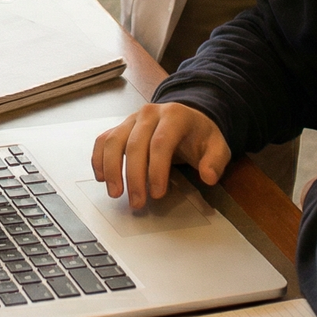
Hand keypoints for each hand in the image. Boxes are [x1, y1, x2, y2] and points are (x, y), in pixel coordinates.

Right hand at [91, 103, 231, 209]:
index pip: (161, 142)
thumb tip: (208, 176)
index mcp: (175, 116)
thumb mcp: (217, 146)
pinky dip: (99, 158)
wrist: (188, 117)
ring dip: (111, 168)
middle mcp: (150, 113)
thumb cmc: (200, 135)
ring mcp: (132, 119)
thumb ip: (215, 161)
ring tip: (115, 193)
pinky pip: (104, 139)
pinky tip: (101, 177)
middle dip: (134, 176)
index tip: (158, 194)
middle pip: (135, 144)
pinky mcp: (121, 127)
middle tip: (137, 202)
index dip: (157, 169)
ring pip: (114, 140)